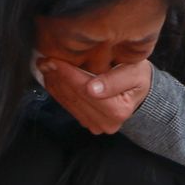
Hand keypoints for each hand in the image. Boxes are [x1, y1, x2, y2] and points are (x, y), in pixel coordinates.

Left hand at [38, 58, 153, 135]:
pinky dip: (58, 91)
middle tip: (44, 60)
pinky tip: (52, 77)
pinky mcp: (87, 122)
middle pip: (74, 97)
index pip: (85, 90)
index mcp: (118, 110)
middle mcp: (106, 122)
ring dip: (54, 84)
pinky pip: (68, 105)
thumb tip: (93, 89)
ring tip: (45, 66)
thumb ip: (115, 80)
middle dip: (57, 77)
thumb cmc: (138, 76)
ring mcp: (95, 125)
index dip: (68, 73)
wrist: (140, 89)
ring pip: (67, 102)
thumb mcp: (134, 71)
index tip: (53, 59)